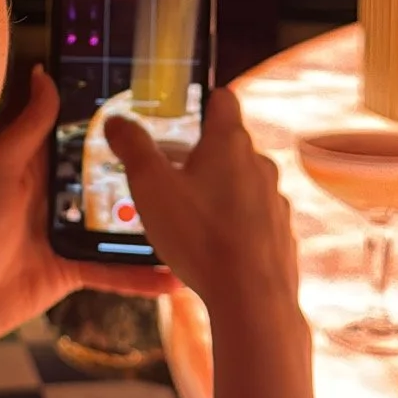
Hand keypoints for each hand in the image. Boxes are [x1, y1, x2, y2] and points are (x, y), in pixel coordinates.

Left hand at [0, 65, 170, 346]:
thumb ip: (29, 126)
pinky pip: (114, 270)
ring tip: (197, 211)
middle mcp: (56, 194)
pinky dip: (142, 277)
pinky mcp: (75, 267)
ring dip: (151, 223)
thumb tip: (44, 73)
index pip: (79, 135)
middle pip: (106, 176)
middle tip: (193, 153)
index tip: (150, 100)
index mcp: (37, 164)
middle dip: (143, 169)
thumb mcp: (2, 168)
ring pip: (117, 223)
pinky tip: (176, 279)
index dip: (109, 120)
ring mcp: (68, 232)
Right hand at [106, 90, 313, 397]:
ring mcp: (274, 200)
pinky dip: (234, 225)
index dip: (201, 99)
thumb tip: (117, 121)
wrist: (252, 298)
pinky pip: (253, 219)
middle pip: (229, 145)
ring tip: (187, 216)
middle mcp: (258, 164)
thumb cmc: (200, 236)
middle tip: (168, 174)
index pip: (222, 99)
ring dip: (217, 192)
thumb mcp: (150, 187)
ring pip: (242, 184)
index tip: (182, 110)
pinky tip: (211, 247)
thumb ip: (132, 148)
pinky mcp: (280, 234)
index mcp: (228, 142)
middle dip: (200, 155)